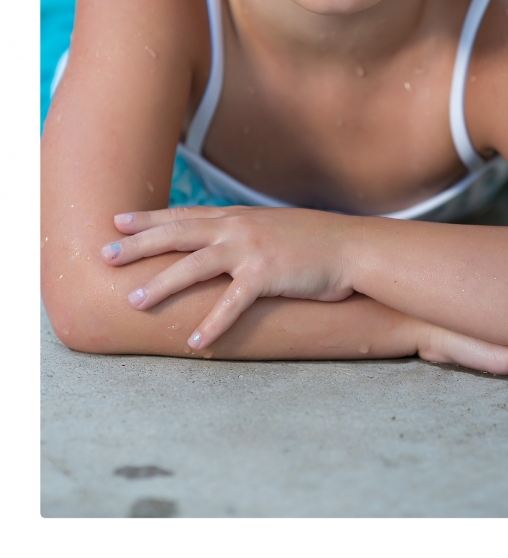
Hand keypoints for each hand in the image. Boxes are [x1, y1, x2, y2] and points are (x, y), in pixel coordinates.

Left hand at [101, 205, 356, 348]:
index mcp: (238, 218)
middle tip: (105, 254)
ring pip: (195, 265)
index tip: (118, 220)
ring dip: (162, 283)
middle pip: (177, 234)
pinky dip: (213, 323)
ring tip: (134, 301)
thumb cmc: (316, 243)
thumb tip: (222, 246)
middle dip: (139, 244)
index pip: (184, 216)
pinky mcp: (268, 274)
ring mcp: (252, 249)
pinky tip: (195, 341)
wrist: (353, 247)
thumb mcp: (274, 229)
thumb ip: (245, 235)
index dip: (149, 218)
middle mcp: (239, 228)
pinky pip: (233, 302)